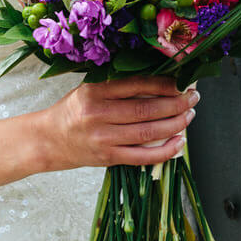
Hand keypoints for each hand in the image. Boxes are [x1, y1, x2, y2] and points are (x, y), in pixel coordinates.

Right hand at [44, 77, 198, 171]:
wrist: (48, 140)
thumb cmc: (72, 111)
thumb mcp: (90, 90)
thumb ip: (119, 87)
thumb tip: (159, 84)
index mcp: (95, 92)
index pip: (137, 85)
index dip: (164, 84)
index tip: (181, 82)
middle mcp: (99, 115)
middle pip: (147, 109)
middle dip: (176, 103)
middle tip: (193, 98)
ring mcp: (104, 139)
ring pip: (148, 132)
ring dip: (175, 124)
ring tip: (189, 116)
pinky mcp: (108, 158)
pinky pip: (142, 156)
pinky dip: (165, 151)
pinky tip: (179, 142)